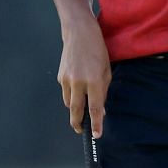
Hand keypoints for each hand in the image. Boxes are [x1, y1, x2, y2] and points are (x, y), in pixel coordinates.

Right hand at [57, 21, 111, 136]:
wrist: (79, 33)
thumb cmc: (97, 51)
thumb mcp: (106, 71)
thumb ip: (103, 92)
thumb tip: (100, 109)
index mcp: (94, 81)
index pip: (95, 108)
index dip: (96, 124)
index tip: (96, 135)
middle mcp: (79, 82)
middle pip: (76, 111)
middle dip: (78, 124)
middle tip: (82, 130)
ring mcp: (67, 80)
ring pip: (69, 103)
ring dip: (75, 107)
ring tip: (82, 103)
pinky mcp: (60, 77)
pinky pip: (66, 92)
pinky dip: (72, 94)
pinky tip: (77, 85)